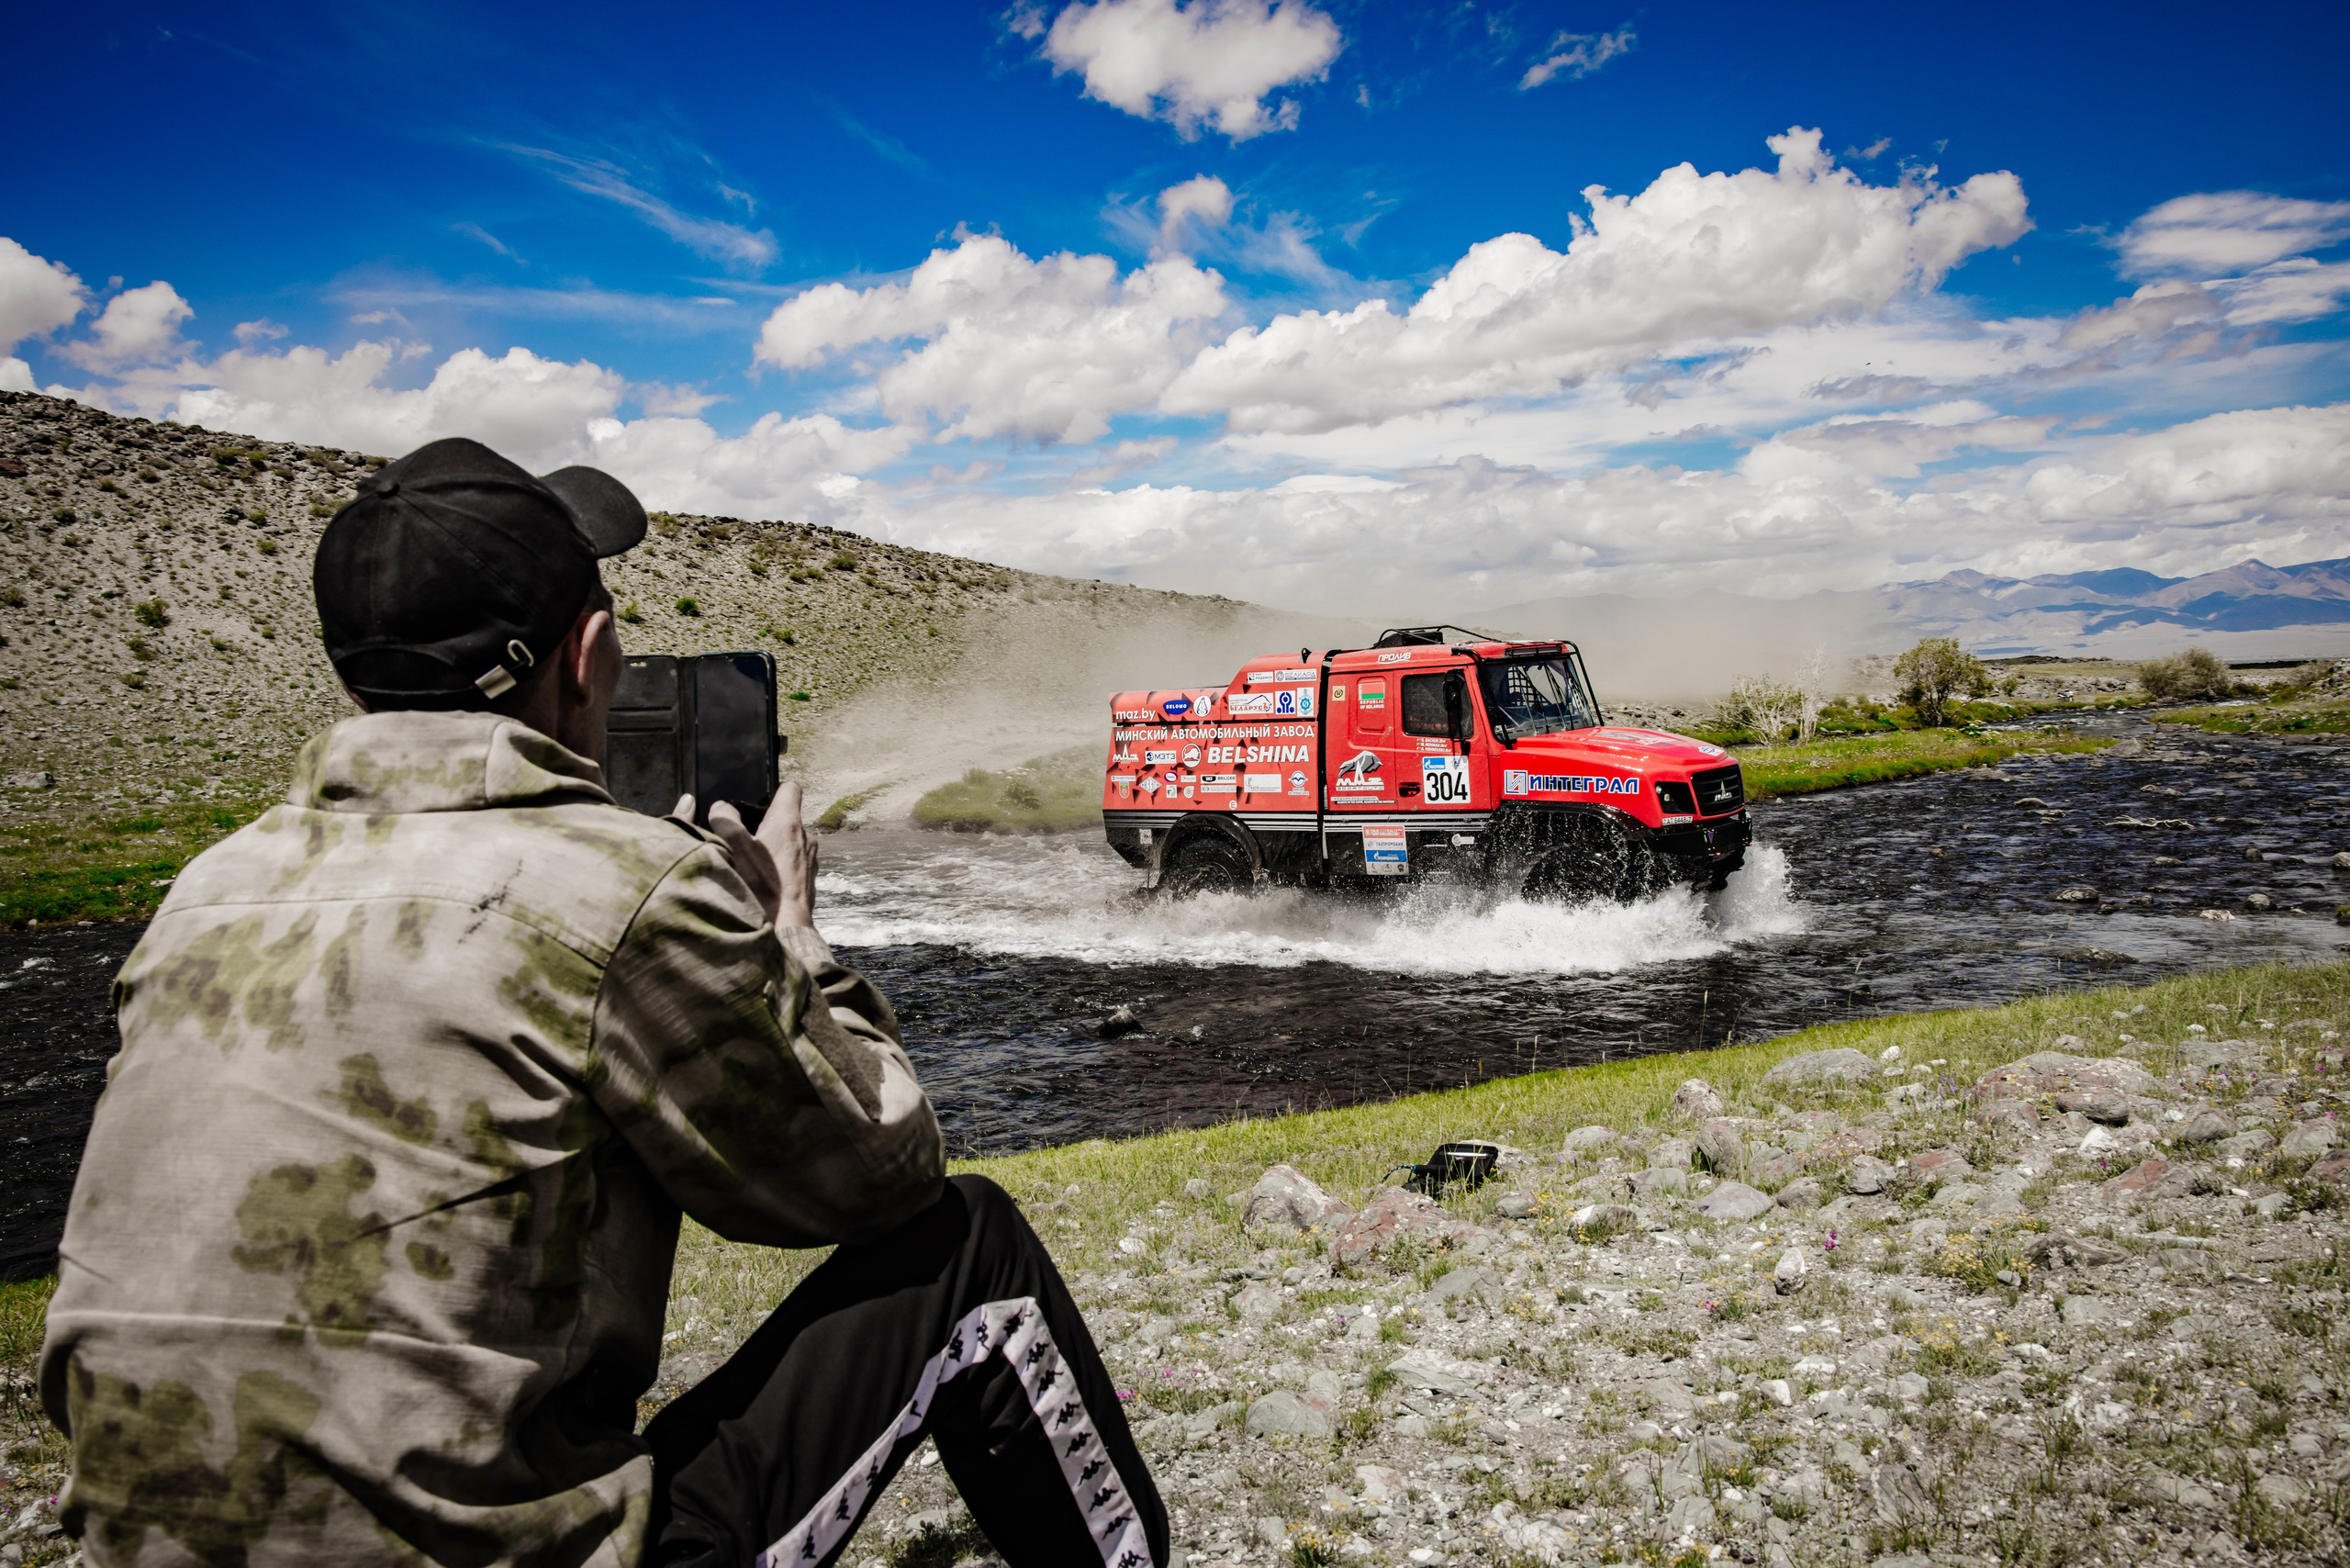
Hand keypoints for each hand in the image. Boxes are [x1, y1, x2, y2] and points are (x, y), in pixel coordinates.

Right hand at [672, 784, 818, 929]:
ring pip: (791, 842)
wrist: (786, 924)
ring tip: (754, 864)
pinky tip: (765, 881)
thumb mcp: (733, 846)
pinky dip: (781, 866)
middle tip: (746, 839)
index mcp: (788, 821)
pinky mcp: (810, 878)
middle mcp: (806, 836)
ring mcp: (810, 858)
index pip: (790, 788)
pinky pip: (794, 863)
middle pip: (787, 817)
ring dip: (774, 847)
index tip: (759, 802)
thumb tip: (720, 808)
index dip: (774, 791)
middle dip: (768, 823)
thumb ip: (724, 819)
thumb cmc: (761, 884)